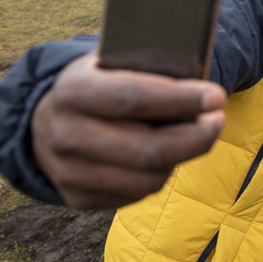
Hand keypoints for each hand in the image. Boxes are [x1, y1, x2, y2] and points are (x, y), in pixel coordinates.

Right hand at [31, 52, 225, 209]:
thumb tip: (200, 78)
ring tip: (196, 136)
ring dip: (181, 157)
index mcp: (72, 91)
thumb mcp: (110, 63)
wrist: (44, 123)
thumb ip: (146, 67)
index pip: (133, 97)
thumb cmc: (96, 85)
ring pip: (147, 178)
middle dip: (195, 137)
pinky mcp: (78, 198)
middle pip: (146, 149)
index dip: (180, 99)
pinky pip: (137, 193)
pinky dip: (161, 173)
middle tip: (218, 121)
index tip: (217, 97)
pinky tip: (166, 155)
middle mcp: (65, 134)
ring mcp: (68, 172)